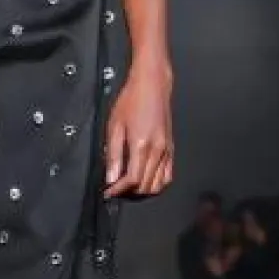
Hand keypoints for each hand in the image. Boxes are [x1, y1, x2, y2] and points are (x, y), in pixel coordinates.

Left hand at [104, 62, 173, 198]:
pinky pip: (167, 176)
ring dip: (142, 191)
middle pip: (145, 186)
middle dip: (128, 193)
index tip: (107, 192)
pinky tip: (143, 181)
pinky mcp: (171, 149)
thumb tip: (110, 177)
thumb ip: (113, 154)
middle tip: (114, 189)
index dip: (118, 190)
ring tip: (127, 187)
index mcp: (141, 145)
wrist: (152, 85)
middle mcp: (157, 151)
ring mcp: (167, 151)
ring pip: (157, 185)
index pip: (132, 180)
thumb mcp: (114, 125)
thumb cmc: (132, 100)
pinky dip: (156, 185)